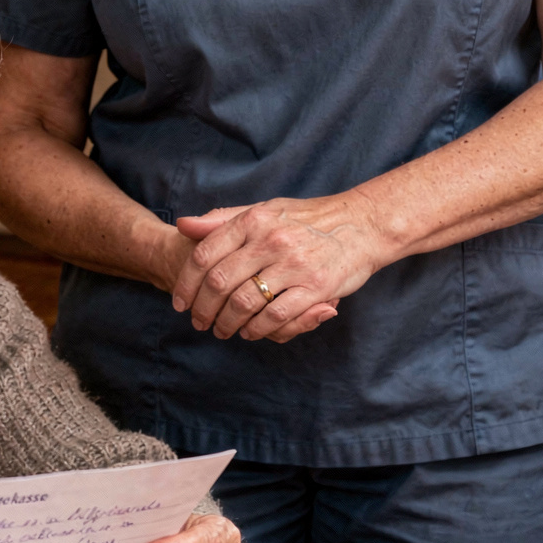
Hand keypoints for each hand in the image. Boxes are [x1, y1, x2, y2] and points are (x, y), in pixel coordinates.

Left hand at [169, 194, 389, 341]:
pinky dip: (258, 330)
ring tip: (223, 330)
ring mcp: (294, 264)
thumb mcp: (264, 210)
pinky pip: (277, 317)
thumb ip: (223, 220)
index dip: (186, 284)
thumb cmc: (307, 219)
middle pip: (219, 284)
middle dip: (203, 310)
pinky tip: (251, 332)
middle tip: (200, 323)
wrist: (361, 225)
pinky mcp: (316, 287)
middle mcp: (271, 240)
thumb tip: (183, 225)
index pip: (205, 255)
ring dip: (228, 323)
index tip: (180, 303)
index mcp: (253, 220)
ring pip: (245, 304)